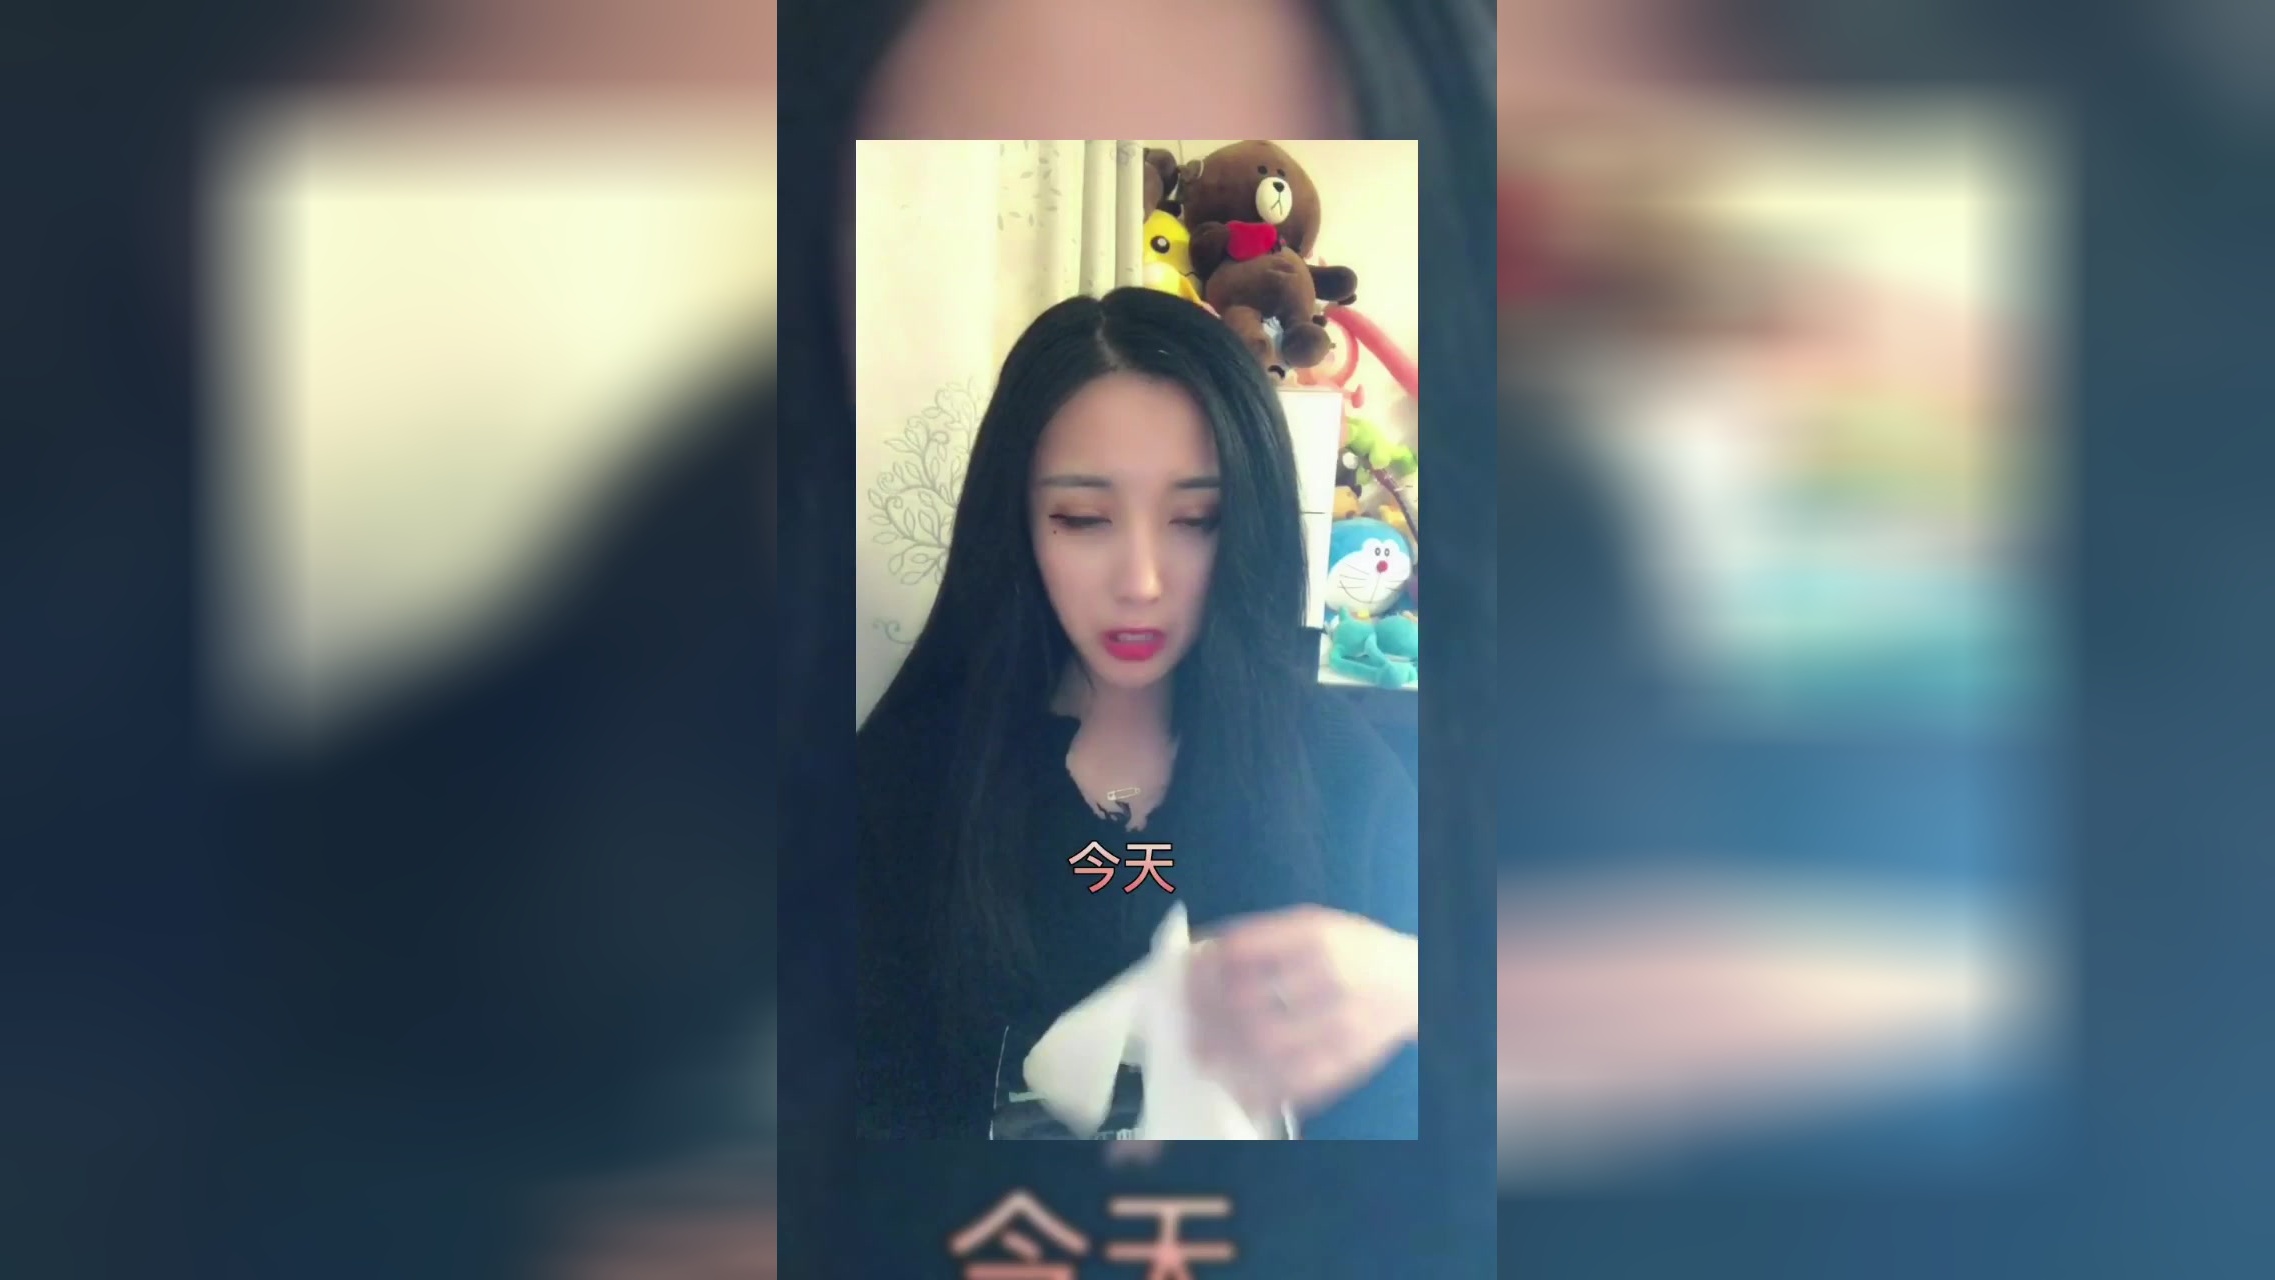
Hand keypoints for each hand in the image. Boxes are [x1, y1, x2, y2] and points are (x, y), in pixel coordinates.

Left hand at [1186, 904, 1417, 1117]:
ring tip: (1200, 1058)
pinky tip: (1236, 1087)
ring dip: (1226, 1056)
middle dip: (1208, 1019)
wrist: (1415, 985)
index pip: (1245, 953)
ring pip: (1270, 1049)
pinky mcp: (1347, 1061)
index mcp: (1317, 936)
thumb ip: (1262, 935)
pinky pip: (1297, 1082)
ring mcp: (1340, 1024)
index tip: (1183, 977)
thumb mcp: (1314, 923)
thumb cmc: (1355, 950)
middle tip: (1185, 1025)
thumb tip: (1202, 952)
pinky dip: (1262, 1088)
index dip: (1206, 969)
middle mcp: (1330, 978)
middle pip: (1252, 1005)